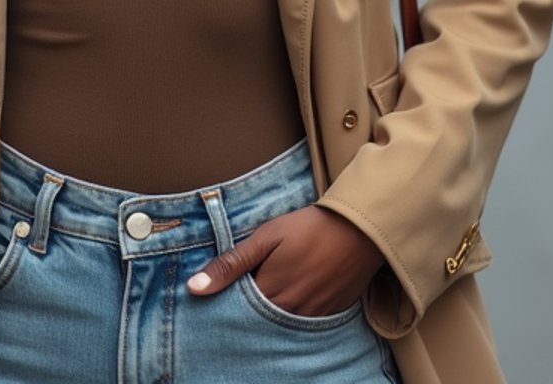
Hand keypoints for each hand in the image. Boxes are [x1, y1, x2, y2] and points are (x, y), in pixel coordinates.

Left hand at [187, 205, 383, 317]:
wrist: (358, 231)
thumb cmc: (309, 228)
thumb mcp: (266, 237)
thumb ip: (231, 263)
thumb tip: (194, 287)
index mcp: (268, 293)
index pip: (237, 310)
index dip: (227, 300)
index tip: (220, 291)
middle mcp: (288, 313)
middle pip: (256, 321)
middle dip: (246, 310)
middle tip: (243, 291)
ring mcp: (309, 318)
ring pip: (277, 325)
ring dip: (268, 313)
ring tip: (268, 290)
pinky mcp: (326, 317)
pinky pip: (300, 325)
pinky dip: (290, 315)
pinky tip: (289, 296)